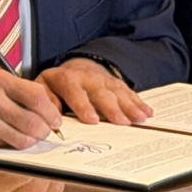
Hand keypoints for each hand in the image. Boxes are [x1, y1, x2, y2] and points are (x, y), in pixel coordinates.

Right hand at [0, 70, 63, 149]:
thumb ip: (19, 92)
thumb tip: (48, 110)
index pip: (38, 95)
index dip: (51, 111)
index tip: (54, 118)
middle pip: (35, 120)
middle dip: (45, 130)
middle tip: (45, 131)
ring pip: (26, 137)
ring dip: (31, 140)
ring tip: (27, 135)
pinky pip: (10, 145)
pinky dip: (16, 145)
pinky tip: (10, 137)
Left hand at [36, 58, 150, 126]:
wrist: (75, 69)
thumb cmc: (57, 85)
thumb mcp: (44, 88)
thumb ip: (46, 101)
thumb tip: (50, 118)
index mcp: (66, 79)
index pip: (74, 91)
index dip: (83, 105)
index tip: (92, 120)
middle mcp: (87, 78)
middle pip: (100, 93)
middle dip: (112, 108)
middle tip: (122, 122)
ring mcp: (104, 80)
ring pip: (118, 93)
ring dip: (130, 106)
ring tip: (140, 119)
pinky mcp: (117, 84)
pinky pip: (129, 93)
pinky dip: (139, 103)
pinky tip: (147, 113)